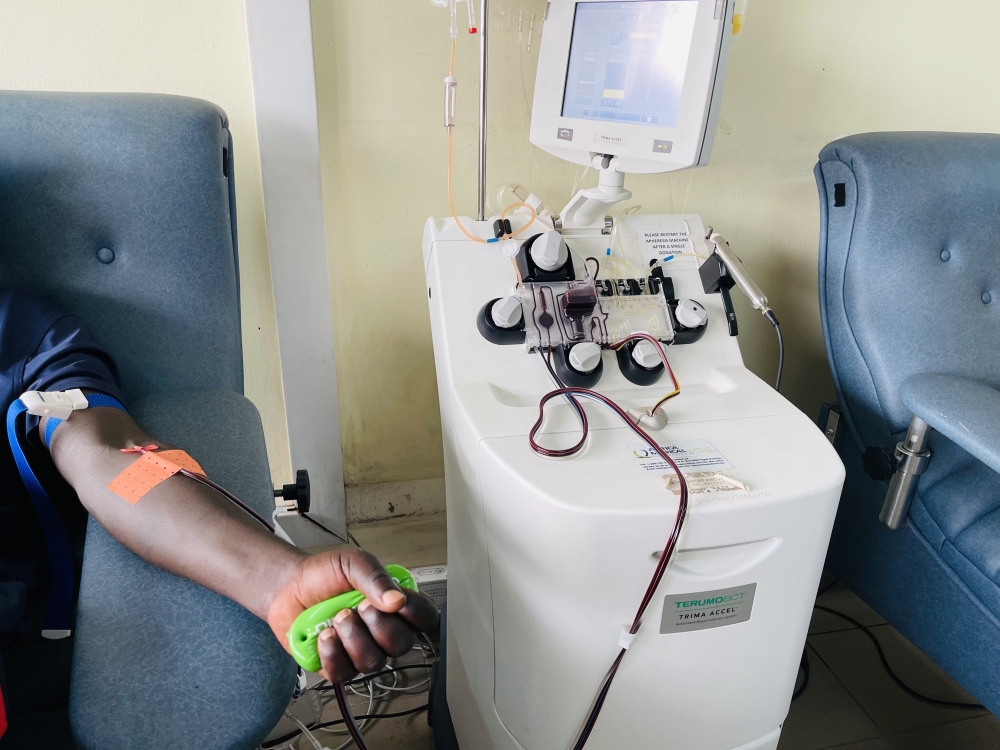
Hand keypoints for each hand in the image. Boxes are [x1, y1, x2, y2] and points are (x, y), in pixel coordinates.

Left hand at [267, 549, 438, 681]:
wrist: (289, 589)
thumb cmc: (324, 575)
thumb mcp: (352, 562)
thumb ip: (375, 577)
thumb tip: (396, 599)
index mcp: (395, 604)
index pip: (425, 617)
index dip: (417, 614)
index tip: (398, 602)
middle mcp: (383, 631)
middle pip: (402, 645)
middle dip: (378, 625)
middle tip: (358, 607)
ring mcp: (362, 651)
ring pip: (374, 662)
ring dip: (353, 638)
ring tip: (337, 618)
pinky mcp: (339, 666)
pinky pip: (345, 674)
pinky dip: (332, 654)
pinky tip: (324, 636)